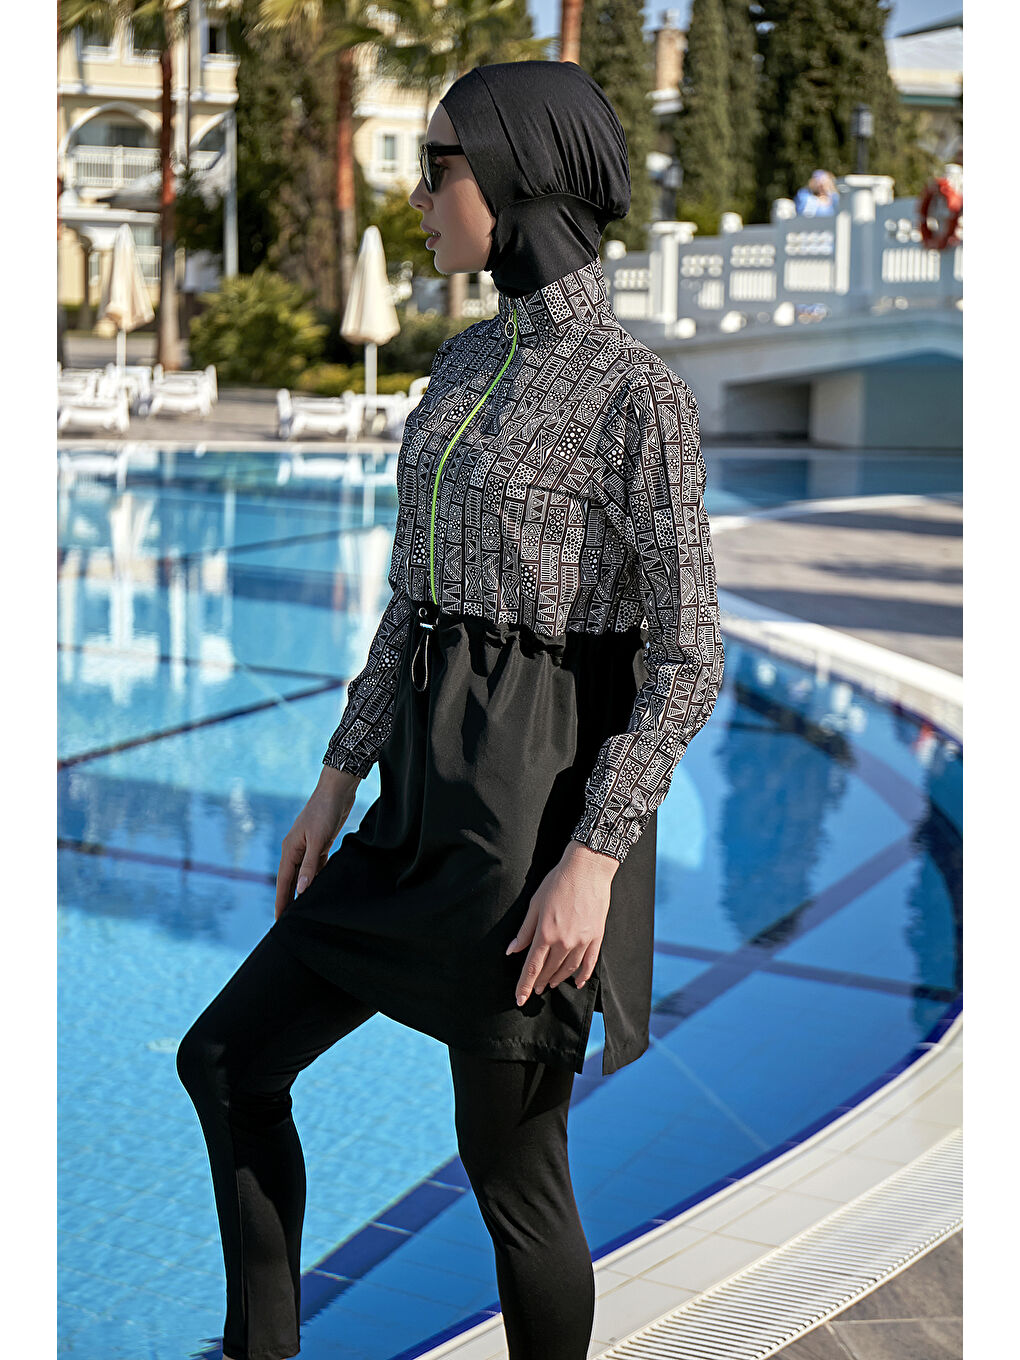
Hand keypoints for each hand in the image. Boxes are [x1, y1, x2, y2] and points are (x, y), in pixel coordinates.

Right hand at [275, 765, 360, 920]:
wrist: (336, 791)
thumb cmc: (324, 812)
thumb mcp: (317, 841)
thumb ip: (309, 866)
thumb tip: (300, 889)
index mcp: (289, 850)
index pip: (284, 883)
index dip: (282, 902)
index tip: (279, 921)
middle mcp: (295, 850)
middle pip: (290, 881)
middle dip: (288, 900)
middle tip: (288, 922)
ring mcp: (306, 847)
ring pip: (303, 875)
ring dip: (302, 891)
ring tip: (303, 910)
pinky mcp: (319, 844)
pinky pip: (315, 867)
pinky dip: (315, 878)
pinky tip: (319, 889)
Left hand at [506, 840, 618, 1005]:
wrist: (587, 869)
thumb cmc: (558, 883)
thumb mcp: (535, 905)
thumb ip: (524, 931)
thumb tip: (512, 950)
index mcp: (545, 934)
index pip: (532, 968)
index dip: (524, 985)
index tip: (520, 999)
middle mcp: (564, 942)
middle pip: (549, 970)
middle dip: (540, 982)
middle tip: (534, 989)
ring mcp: (582, 941)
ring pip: (568, 969)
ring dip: (558, 979)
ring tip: (550, 984)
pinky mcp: (596, 937)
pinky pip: (589, 963)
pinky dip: (582, 975)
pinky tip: (577, 982)